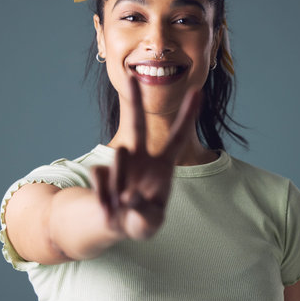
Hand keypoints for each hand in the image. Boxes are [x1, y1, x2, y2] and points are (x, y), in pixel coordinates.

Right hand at [90, 76, 200, 240]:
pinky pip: (100, 177)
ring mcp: (121, 163)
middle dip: (135, 100)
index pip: (178, 138)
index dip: (188, 116)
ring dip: (120, 182)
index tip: (198, 91)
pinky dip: (105, 197)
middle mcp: (142, 158)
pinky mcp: (102, 172)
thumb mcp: (150, 224)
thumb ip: (144, 213)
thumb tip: (129, 196)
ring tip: (122, 201)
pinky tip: (109, 205)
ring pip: (119, 157)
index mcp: (162, 166)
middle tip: (132, 75)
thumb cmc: (143, 220)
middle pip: (137, 125)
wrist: (117, 225)